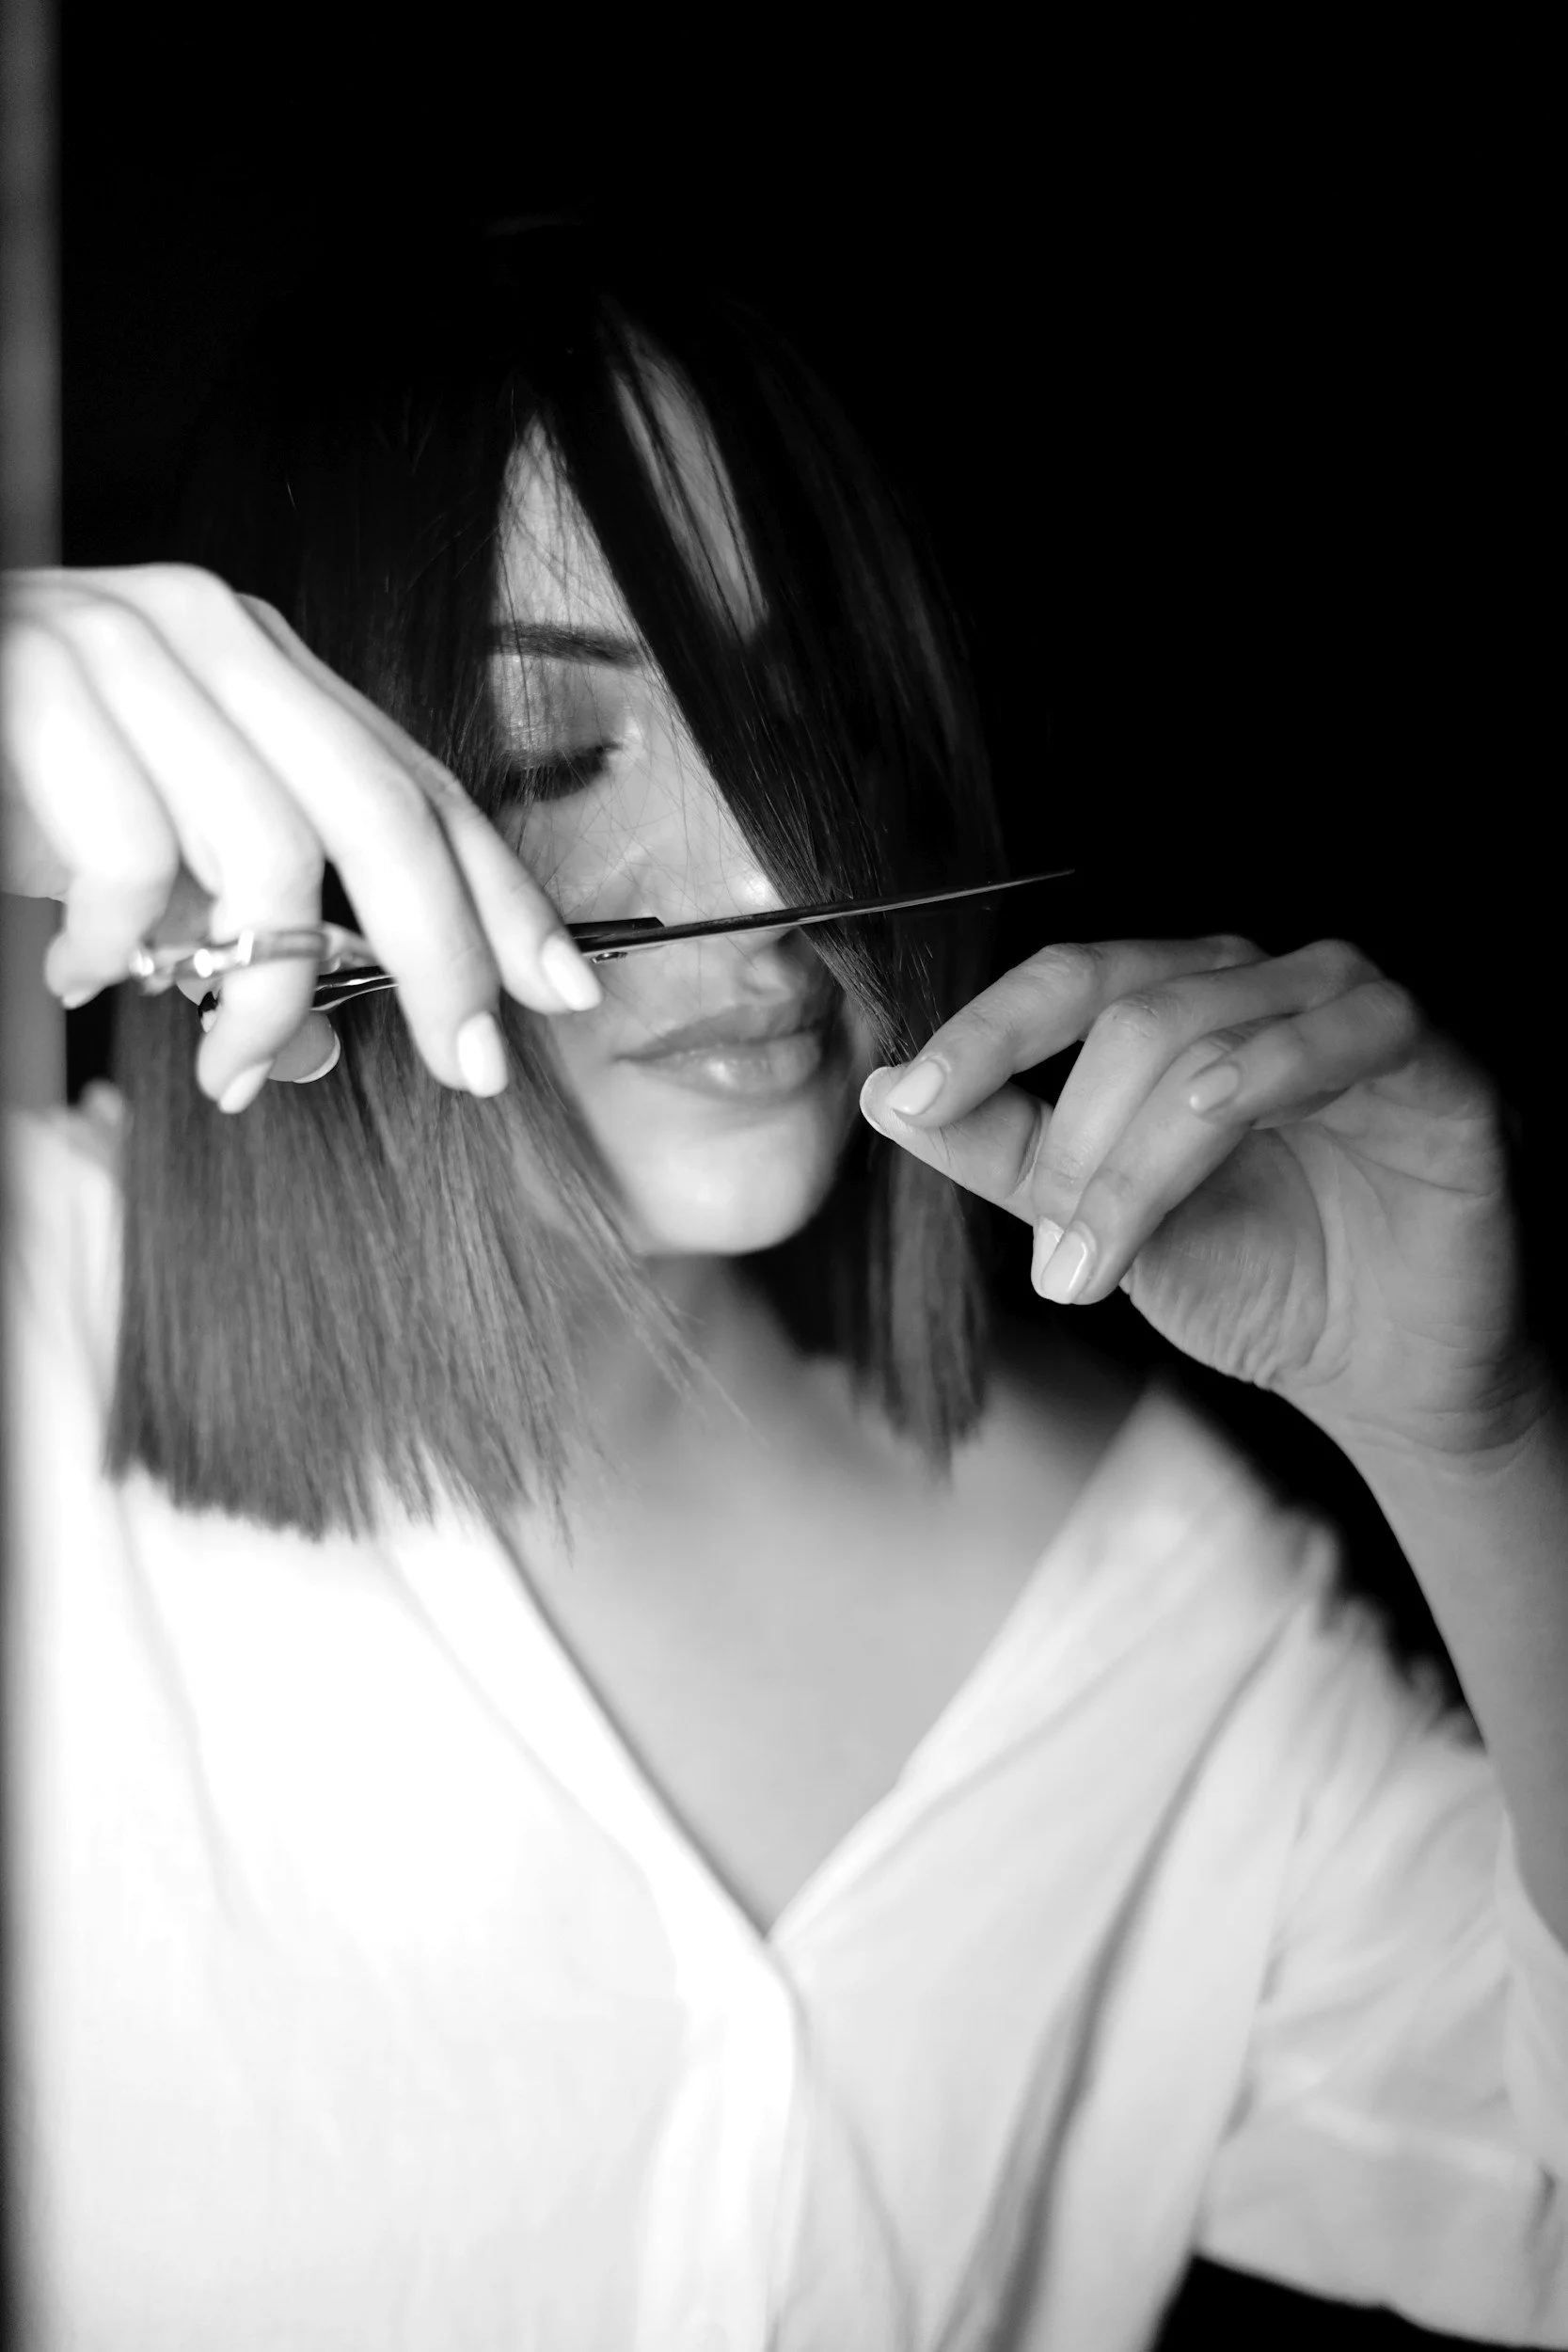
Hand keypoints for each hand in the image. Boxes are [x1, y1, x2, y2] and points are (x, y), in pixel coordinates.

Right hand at [1, 565, 601, 1108]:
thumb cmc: (8, 779)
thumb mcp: (146, 859)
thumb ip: (244, 925)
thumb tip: (330, 1045)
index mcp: (258, 661)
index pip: (418, 784)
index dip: (502, 895)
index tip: (564, 996)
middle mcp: (208, 632)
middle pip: (384, 814)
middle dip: (443, 959)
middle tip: (467, 1069)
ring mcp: (118, 643)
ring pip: (269, 851)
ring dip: (261, 995)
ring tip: (223, 1064)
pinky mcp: (34, 679)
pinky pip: (132, 856)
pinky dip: (117, 949)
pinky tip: (75, 976)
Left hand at [860, 933, 1547, 1464]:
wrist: (1383, 1371)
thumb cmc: (1257, 1277)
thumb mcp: (1104, 1222)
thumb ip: (1007, 1154)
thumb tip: (890, 1095)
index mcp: (1184, 1002)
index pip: (1069, 980)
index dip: (985, 1032)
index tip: (913, 1100)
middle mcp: (1265, 984)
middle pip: (1129, 1008)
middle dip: (1069, 1139)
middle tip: (1052, 1256)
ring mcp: (1353, 1009)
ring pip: (1209, 1034)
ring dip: (1135, 1159)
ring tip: (1099, 1266)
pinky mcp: (1438, 1059)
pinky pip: (1343, 1031)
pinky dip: (1268, 1069)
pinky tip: (1216, 1115)